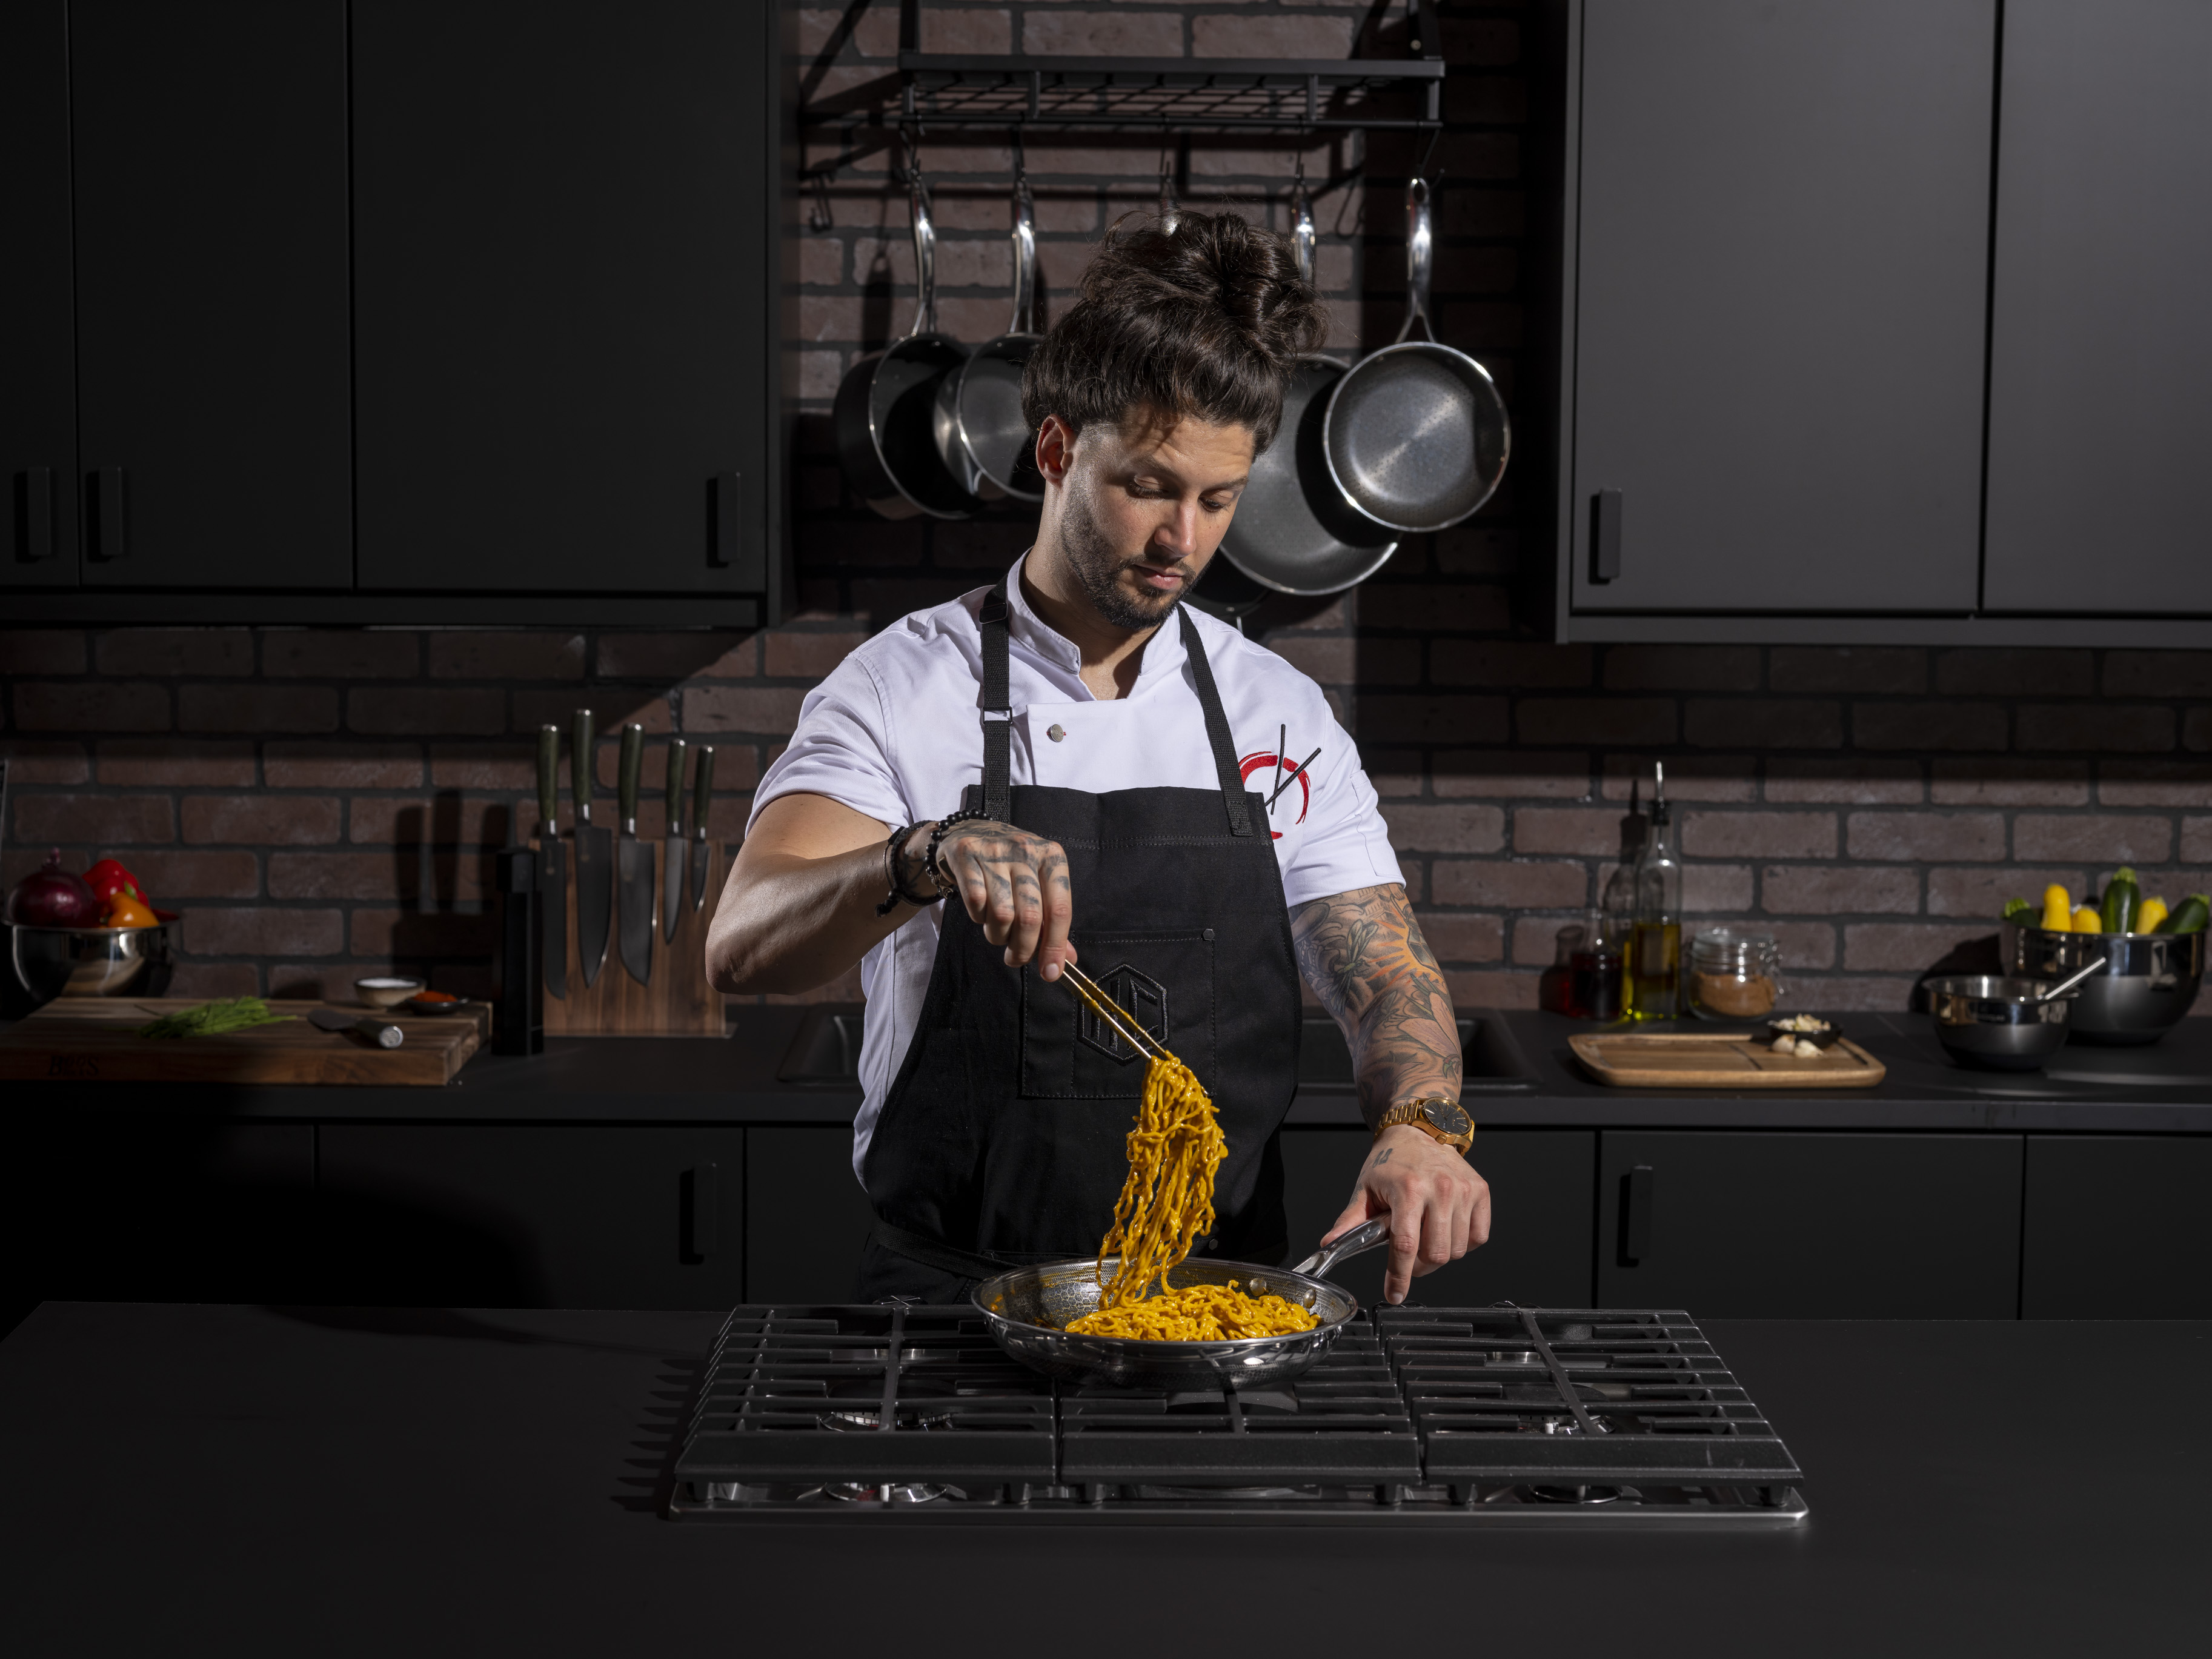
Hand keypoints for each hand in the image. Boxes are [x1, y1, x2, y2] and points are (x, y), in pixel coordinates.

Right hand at [927, 821, 1076, 976]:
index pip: (1061, 910)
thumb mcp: (1038, 884)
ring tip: (997, 932)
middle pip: (1030, 917)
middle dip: (1023, 949)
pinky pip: (976, 902)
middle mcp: (1026, 850)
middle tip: (1016, 958)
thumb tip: (1066, 961)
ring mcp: (995, 851)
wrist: (969, 831)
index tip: (1051, 972)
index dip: (1055, 946)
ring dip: (998, 935)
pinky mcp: (966, 854)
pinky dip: (978, 917)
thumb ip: (1052, 921)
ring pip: (1002, 914)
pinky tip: (981, 911)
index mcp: (1052, 857)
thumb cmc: (1010, 865)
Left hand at [1323, 1125, 1489, 1304]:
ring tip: (1424, 1238)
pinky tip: (1446, 1231)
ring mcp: (1464, 1190)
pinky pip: (1478, 1237)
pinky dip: (1463, 1243)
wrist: (1418, 1132)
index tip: (1394, 1294)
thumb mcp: (1365, 1189)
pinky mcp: (1480, 1191)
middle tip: (1407, 1260)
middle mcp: (1440, 1188)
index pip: (1405, 1246)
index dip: (1400, 1277)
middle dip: (1418, 1268)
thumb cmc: (1391, 1161)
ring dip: (1439, 1255)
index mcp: (1408, 1189)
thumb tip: (1330, 1243)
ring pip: (1457, 1250)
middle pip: (1435, 1255)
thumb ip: (1350, 1221)